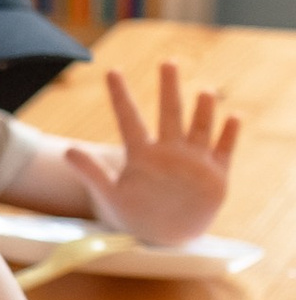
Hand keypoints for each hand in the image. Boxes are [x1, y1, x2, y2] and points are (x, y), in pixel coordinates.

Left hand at [68, 62, 240, 247]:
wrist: (164, 237)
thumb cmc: (135, 215)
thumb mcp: (110, 196)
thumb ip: (91, 173)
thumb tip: (66, 151)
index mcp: (141, 154)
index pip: (129, 119)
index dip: (120, 96)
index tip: (111, 71)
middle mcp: (169, 151)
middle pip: (169, 113)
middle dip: (169, 89)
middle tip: (167, 62)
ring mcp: (194, 161)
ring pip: (199, 127)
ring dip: (203, 110)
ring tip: (204, 92)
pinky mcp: (216, 175)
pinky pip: (224, 150)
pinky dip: (229, 135)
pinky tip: (233, 117)